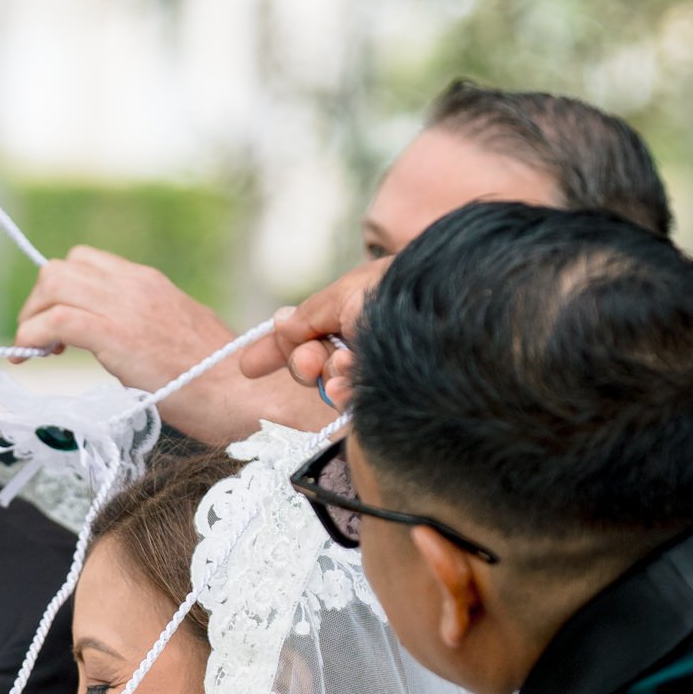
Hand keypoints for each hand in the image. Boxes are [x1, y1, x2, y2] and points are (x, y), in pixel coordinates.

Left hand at [14, 250, 316, 444]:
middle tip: (40, 340)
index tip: (57, 326)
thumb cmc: (214, 377)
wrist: (241, 390)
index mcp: (148, 282)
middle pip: (61, 267)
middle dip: (39, 302)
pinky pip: (57, 320)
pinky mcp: (116, 336)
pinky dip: (33, 336)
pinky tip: (31, 356)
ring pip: (52, 283)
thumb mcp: (175, 334)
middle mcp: (134, 284)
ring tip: (33, 351)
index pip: (86, 262)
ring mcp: (124, 307)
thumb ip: (143, 326)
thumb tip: (116, 341)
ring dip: (32, 317)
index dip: (60, 290)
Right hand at [237, 256, 386, 404]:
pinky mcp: (385, 395)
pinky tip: (350, 384)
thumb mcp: (346, 293)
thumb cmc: (399, 294)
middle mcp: (359, 341)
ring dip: (327, 375)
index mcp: (350, 312)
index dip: (274, 349)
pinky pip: (349, 400)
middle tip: (307, 361)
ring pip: (327, 382)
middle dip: (300, 362)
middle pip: (309, 362)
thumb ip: (310, 313)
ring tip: (344, 366)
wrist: (445, 313)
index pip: (303, 332)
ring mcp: (372, 369)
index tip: (246, 368)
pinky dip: (344, 391)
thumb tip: (280, 323)